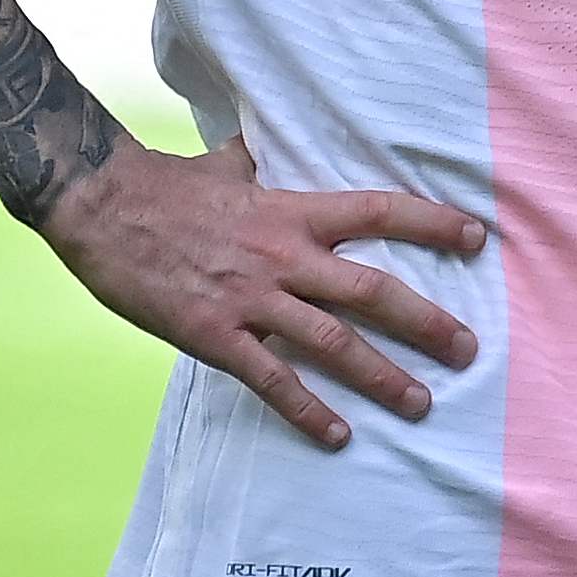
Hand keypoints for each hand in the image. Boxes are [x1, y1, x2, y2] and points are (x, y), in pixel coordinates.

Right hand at [38, 138, 487, 449]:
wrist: (101, 204)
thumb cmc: (164, 184)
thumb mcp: (224, 163)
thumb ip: (256, 161)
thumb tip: (261, 140)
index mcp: (291, 211)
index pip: (378, 212)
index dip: (431, 224)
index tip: (476, 238)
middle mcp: (284, 255)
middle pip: (373, 290)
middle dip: (427, 322)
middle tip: (468, 351)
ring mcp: (252, 298)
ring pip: (334, 343)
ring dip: (384, 376)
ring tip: (421, 404)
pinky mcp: (215, 335)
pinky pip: (273, 380)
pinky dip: (309, 410)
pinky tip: (339, 436)